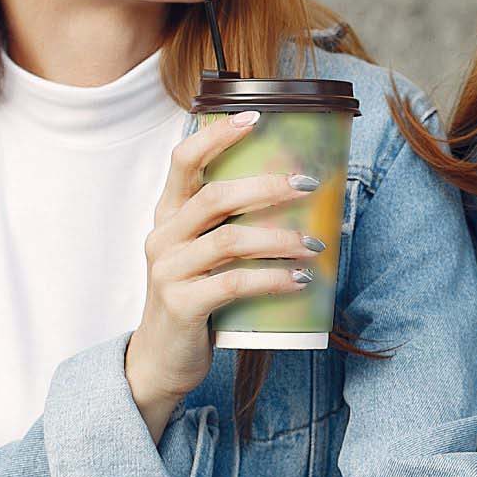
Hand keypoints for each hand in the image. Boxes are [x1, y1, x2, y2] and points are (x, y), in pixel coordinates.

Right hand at [129, 113, 327, 429]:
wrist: (161, 359)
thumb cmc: (195, 296)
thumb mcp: (204, 253)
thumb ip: (229, 224)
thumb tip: (296, 193)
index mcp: (168, 215)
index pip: (182, 161)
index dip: (216, 136)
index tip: (255, 117)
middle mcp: (162, 236)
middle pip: (214, 197)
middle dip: (266, 187)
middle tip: (308, 185)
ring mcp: (168, 271)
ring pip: (229, 241)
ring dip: (280, 239)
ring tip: (315, 244)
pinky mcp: (181, 305)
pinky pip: (234, 283)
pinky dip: (273, 279)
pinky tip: (301, 279)